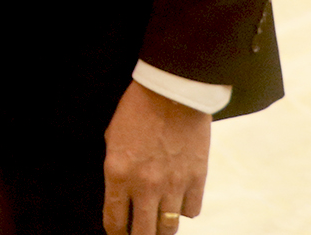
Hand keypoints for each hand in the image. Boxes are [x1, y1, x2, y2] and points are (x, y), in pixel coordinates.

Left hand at [103, 80, 209, 234]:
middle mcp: (145, 185)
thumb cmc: (138, 108)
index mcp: (118, 174)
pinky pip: (191, 211)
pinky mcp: (197, 179)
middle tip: (138, 232)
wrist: (173, 90)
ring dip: (162, 227)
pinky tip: (178, 199)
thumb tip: (121, 195)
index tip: (118, 232)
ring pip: (169, 228)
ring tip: (158, 222)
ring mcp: (173, 185)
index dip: (116, 232)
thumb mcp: (113, 138)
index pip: (114, 222)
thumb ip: (117, 170)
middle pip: (143, 234)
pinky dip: (184, 209)